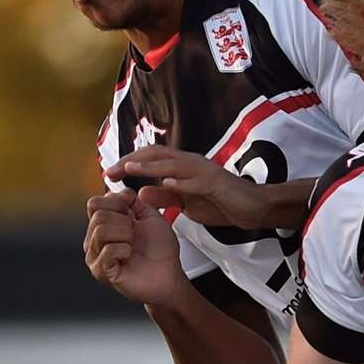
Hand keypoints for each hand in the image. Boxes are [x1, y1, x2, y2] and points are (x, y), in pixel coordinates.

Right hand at [83, 190, 185, 306]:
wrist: (168, 273)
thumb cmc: (160, 248)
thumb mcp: (149, 215)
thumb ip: (133, 200)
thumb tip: (120, 191)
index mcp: (104, 224)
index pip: (94, 203)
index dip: (117, 202)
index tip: (132, 213)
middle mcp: (95, 239)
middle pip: (98, 215)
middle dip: (124, 221)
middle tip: (134, 233)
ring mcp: (95, 256)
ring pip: (101, 231)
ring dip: (125, 235)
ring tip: (133, 244)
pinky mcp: (101, 271)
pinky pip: (108, 251)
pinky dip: (125, 250)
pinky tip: (129, 256)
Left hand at [106, 145, 266, 228]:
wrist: (254, 207)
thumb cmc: (222, 203)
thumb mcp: (188, 203)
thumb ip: (166, 197)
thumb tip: (142, 192)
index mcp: (183, 167)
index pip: (151, 159)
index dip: (130, 163)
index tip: (109, 174)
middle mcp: (192, 163)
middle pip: (157, 155)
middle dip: (132, 162)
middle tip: (111, 171)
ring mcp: (205, 171)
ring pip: (174, 164)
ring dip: (151, 166)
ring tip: (130, 169)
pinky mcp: (217, 183)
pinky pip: (196, 181)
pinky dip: (181, 182)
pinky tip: (167, 184)